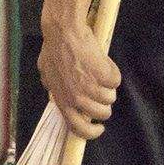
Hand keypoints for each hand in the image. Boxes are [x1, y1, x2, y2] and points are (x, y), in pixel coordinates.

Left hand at [38, 14, 119, 141]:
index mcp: (63, 101)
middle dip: (105, 104)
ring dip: (109, 88)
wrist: (64, 32)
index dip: (92, 132)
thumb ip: (54, 89)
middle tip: (102, 93)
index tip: (99, 128)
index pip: (78, 128)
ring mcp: (91, 87)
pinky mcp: (104, 75)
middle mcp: (77, 98)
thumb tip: (57, 96)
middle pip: (102, 113)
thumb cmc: (53, 49)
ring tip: (101, 75)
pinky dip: (113, 73)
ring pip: (111, 97)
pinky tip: (104, 64)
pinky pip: (116, 81)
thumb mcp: (47, 75)